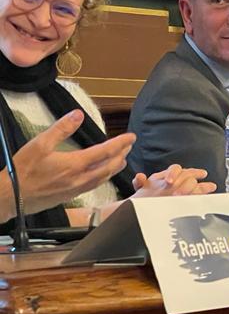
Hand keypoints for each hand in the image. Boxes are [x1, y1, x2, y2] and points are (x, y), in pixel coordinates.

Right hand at [3, 110, 134, 220]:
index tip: (132, 137)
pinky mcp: (70, 196)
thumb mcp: (39, 144)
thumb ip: (61, 128)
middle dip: (122, 154)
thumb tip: (78, 114)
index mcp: (75, 164)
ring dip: (115, 167)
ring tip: (122, 158)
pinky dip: (104, 177)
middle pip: (109, 166)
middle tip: (129, 145)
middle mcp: (80, 178)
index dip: (121, 143)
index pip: (105, 152)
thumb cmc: (22, 172)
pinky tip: (102, 174)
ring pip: (103, 178)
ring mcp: (76, 189)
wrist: (8, 198)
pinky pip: (94, 186)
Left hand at [130, 165, 216, 198]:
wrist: (149, 210)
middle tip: (179, 194)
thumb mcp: (142, 190)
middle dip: (185, 184)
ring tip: (207, 187)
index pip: (175, 169)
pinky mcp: (191, 196)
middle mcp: (179, 179)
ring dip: (199, 186)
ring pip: (195, 183)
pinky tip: (211, 190)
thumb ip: (140, 183)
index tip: (169, 182)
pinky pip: (200, 191)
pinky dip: (205, 190)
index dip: (173, 174)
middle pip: (188, 175)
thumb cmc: (147, 198)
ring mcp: (186, 187)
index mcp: (168, 175)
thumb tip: (140, 177)